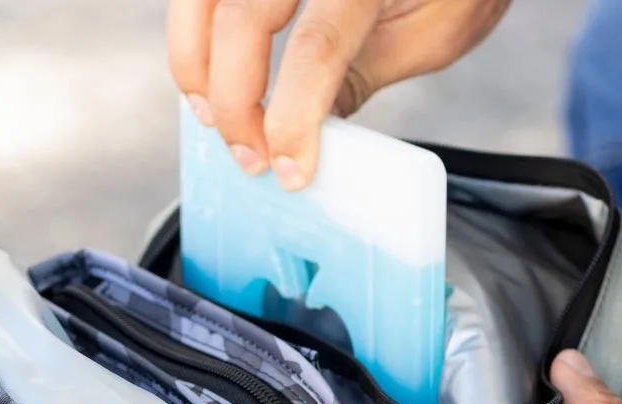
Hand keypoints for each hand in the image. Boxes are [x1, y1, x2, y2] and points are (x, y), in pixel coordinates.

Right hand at [167, 0, 513, 189]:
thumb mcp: (428, 35)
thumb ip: (362, 76)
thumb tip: (306, 135)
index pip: (319, 46)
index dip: (293, 117)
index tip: (287, 170)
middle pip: (243, 14)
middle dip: (232, 98)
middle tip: (248, 157)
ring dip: (194, 58)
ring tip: (211, 114)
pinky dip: (194, 24)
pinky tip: (206, 65)